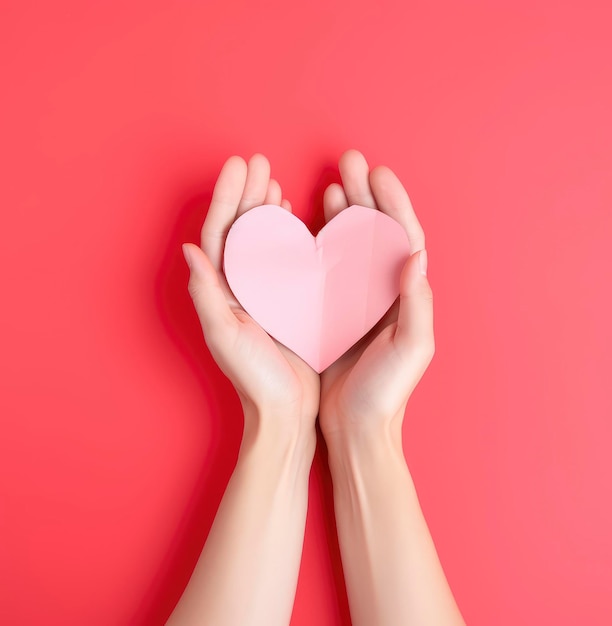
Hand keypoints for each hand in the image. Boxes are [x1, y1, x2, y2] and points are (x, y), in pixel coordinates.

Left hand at [182, 154, 319, 437]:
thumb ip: (208, 294)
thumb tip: (189, 251)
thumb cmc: (256, 378)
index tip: (242, 165)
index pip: (220, 233)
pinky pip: (283, 260)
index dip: (228, 197)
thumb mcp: (227, 337)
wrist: (285, 410)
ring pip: (260, 240)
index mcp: (222, 291)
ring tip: (273, 181)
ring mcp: (261, 293)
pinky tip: (293, 219)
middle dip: (246, 193)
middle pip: (239, 229)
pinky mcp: (285, 301)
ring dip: (264, 209)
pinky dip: (286, 235)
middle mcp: (238, 287)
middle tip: (259, 162)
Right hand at [319, 150, 434, 440]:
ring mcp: (358, 299)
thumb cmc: (386, 393)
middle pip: (378, 232)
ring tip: (334, 182)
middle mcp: (384, 292)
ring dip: (347, 212)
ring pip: (354, 244)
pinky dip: (326, 241)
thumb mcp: (411, 349)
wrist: (356, 427)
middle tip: (351, 163)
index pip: (404, 237)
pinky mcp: (334, 311)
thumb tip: (418, 253)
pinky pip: (331, 266)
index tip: (378, 173)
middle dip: (367, 195)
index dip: (394, 203)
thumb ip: (417, 303)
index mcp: (407, 296)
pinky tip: (316, 223)